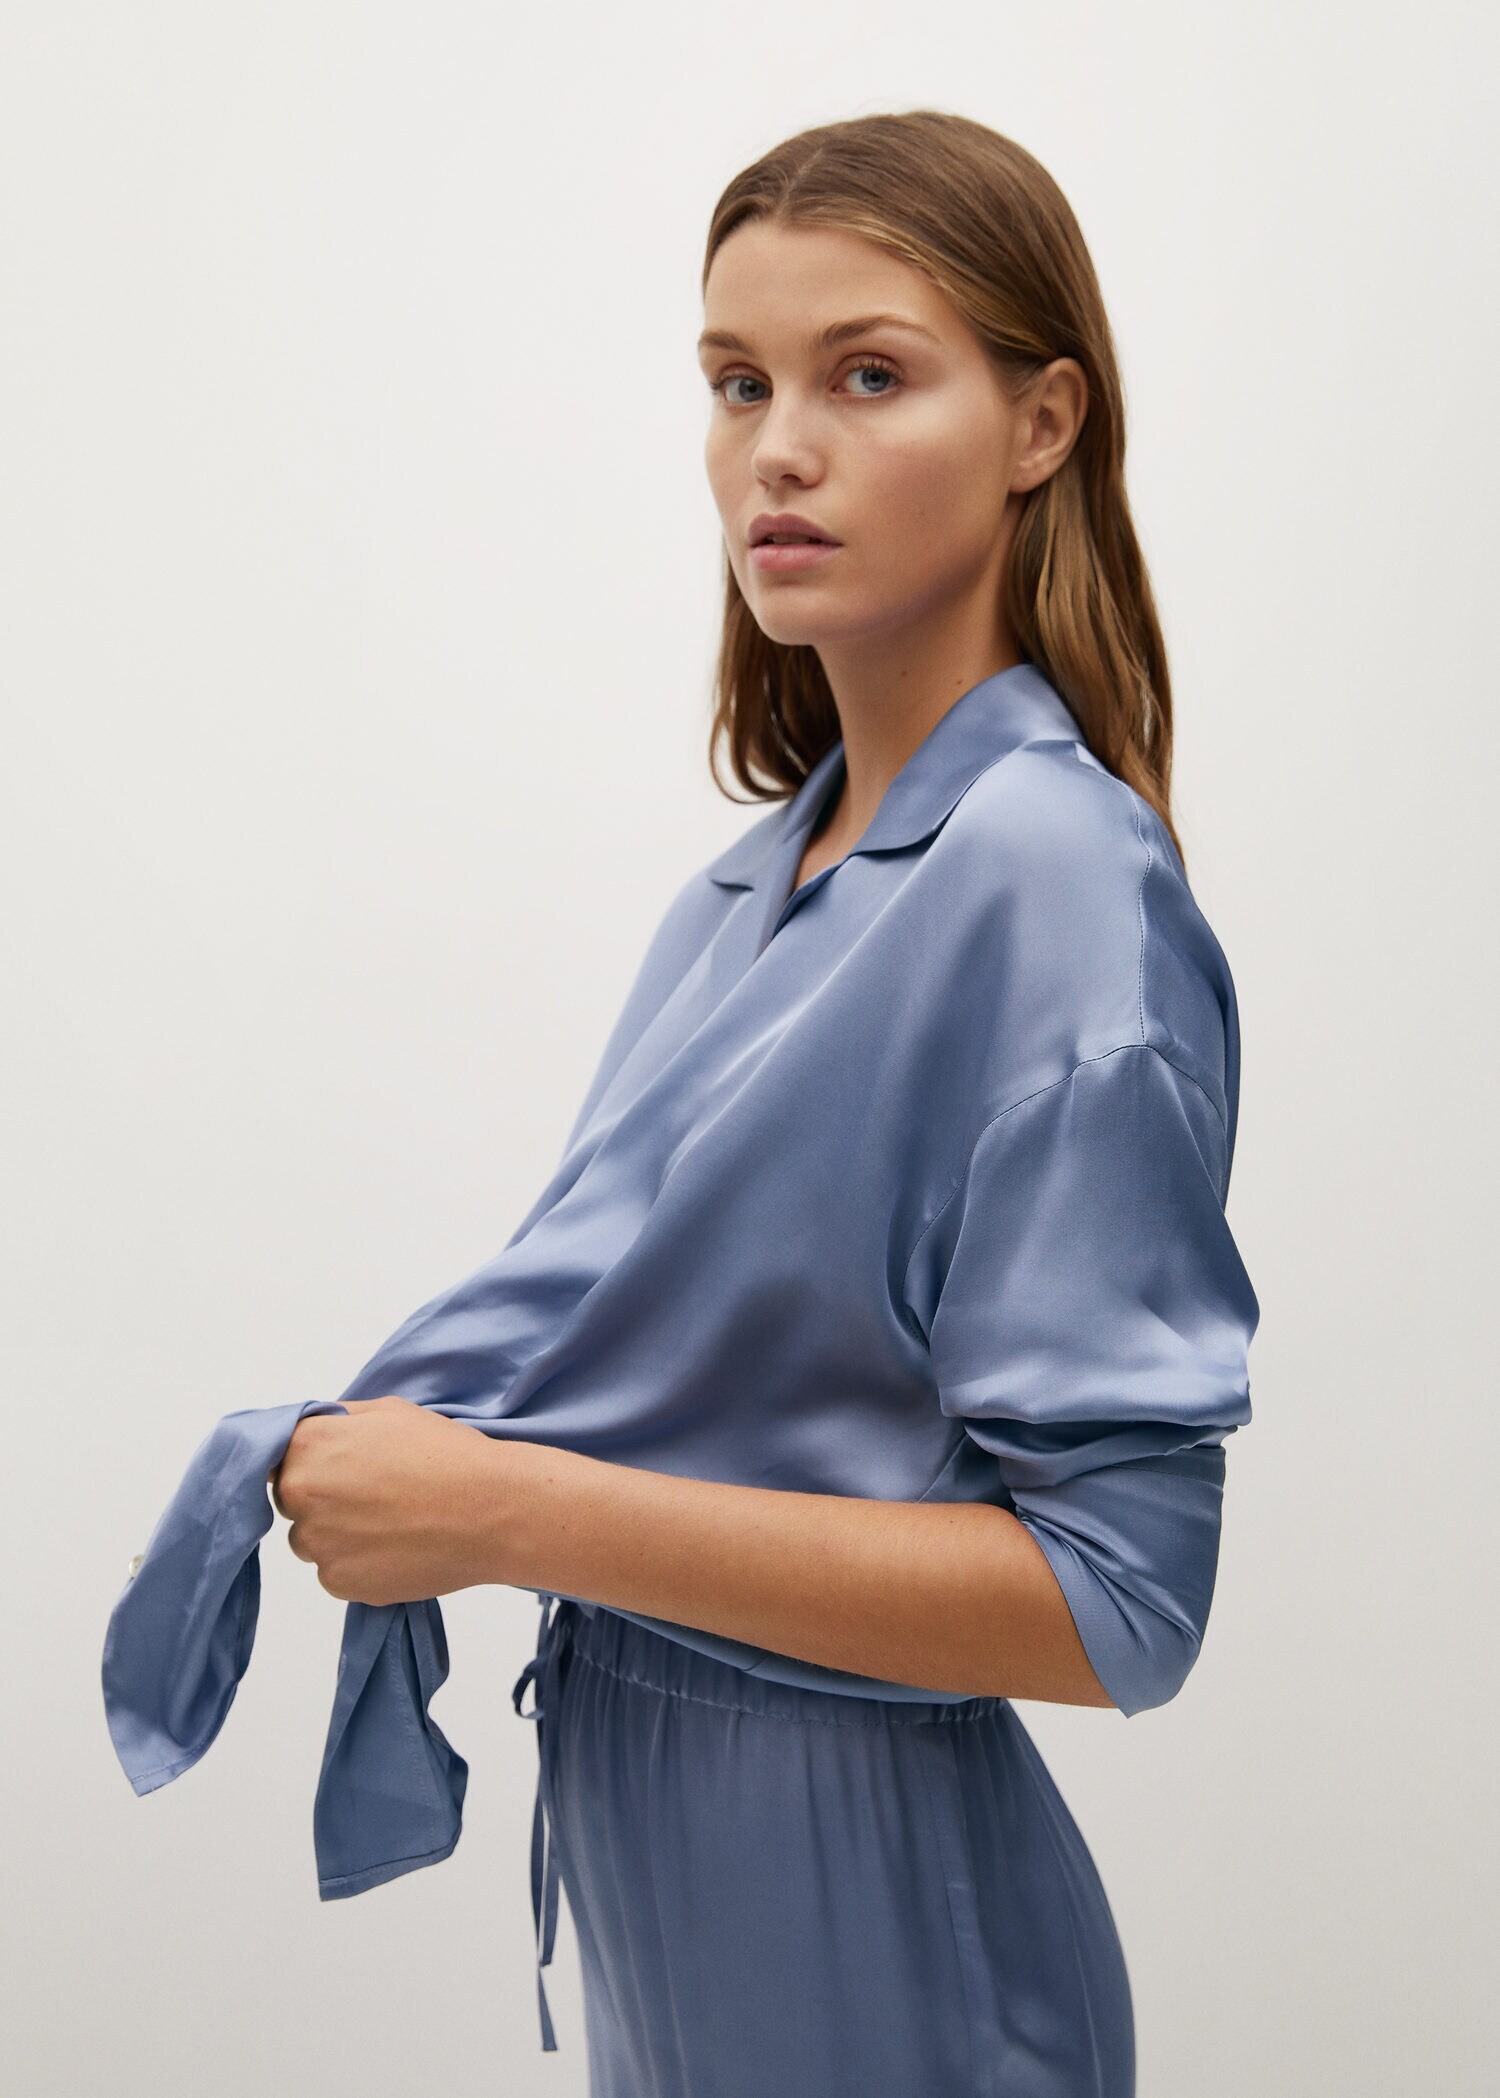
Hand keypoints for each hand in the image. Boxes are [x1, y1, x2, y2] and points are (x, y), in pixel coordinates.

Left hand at [269, 1395, 517, 1606]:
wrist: (492, 1510)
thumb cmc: (446, 1453)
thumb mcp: (390, 1411)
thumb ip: (341, 1420)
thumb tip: (319, 1429)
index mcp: (308, 1446)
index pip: (278, 1455)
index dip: (310, 1459)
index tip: (339, 1464)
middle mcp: (301, 1495)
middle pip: (291, 1500)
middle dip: (321, 1496)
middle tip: (373, 1493)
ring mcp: (318, 1544)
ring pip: (311, 1540)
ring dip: (337, 1534)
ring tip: (391, 1522)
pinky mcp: (340, 1583)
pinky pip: (335, 1572)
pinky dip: (358, 1563)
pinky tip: (397, 1546)